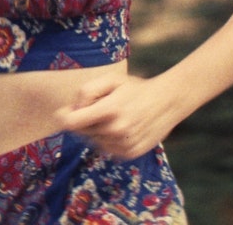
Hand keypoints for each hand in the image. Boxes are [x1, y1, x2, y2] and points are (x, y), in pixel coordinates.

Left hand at [57, 73, 178, 160]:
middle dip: (83, 120)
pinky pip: (106, 148)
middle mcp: (116, 131)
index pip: (71, 123)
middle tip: (98, 108)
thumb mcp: (110, 80)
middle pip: (80, 132)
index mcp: (109, 111)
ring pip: (92, 141)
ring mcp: (124, 145)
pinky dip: (107, 139)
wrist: (168, 102)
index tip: (65, 110)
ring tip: (112, 117)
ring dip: (95, 130)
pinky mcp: (130, 153)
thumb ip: (86, 92)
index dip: (64, 116)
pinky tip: (119, 127)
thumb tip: (72, 110)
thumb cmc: (135, 88)